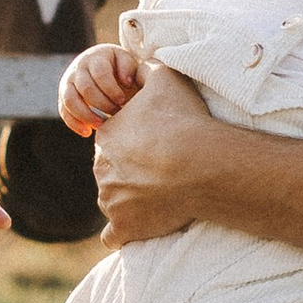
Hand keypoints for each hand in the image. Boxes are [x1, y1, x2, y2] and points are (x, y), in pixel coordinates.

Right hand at [57, 42, 141, 136]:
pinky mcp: (63, 96)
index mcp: (95, 58)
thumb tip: (126, 82)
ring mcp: (67, 82)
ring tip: (101, 125)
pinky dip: (74, 123)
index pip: (100, 74)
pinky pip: (64, 111)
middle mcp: (77, 68)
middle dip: (102, 104)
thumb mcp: (126, 61)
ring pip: (70, 100)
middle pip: (85, 88)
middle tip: (117, 112)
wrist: (101, 65)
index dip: (112, 89)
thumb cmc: (118, 66)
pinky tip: (87, 132)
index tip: (123, 101)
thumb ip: (128, 68)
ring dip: (86, 115)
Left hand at [90, 58, 212, 248]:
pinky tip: (138, 228)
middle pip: (112, 171)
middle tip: (162, 173)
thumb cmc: (184, 121)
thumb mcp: (164, 78)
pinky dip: (124, 233)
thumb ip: (146, 71)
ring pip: (114, 200)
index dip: (135, 143)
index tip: (156, 147)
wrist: (199, 164)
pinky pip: (114, 235)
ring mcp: (111, 200)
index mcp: (108, 136)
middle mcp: (102, 169)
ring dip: (131, 201)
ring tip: (161, 199)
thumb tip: (135, 67)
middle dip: (131, 172)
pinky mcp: (123, 227)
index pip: (114, 140)